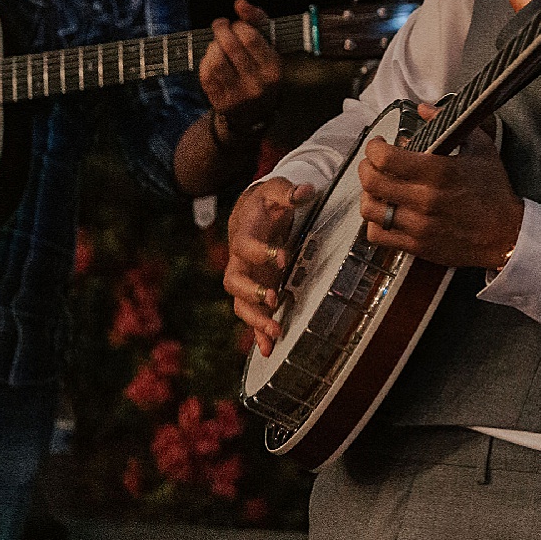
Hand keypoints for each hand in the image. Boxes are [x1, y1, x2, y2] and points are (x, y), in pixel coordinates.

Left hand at [201, 0, 282, 139]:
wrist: (255, 113)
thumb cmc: (262, 69)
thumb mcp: (269, 46)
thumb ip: (258, 20)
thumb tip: (240, 3)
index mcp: (274, 69)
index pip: (251, 37)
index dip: (239, 25)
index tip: (236, 24)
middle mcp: (258, 84)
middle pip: (230, 46)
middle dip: (221, 30)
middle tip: (220, 25)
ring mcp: (238, 96)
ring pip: (215, 60)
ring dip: (212, 46)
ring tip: (217, 43)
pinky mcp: (221, 103)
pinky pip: (206, 74)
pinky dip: (205, 61)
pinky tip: (211, 58)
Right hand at [223, 176, 315, 356]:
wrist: (250, 215)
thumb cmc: (265, 204)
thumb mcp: (275, 191)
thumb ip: (289, 193)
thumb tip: (307, 191)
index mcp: (243, 236)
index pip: (245, 246)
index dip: (261, 252)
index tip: (282, 255)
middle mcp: (239, 261)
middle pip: (233, 281)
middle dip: (251, 293)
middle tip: (272, 298)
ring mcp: (246, 279)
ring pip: (240, 304)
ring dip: (255, 320)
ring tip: (275, 333)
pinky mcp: (254, 291)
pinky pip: (251, 315)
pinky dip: (257, 333)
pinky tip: (268, 349)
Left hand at [356, 104, 521, 269]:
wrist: (506, 234)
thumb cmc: (494, 192)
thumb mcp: (480, 148)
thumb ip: (449, 123)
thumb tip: (423, 108)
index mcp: (439, 172)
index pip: (386, 158)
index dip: (375, 147)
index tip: (379, 144)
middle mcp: (425, 199)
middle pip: (372, 181)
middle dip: (366, 167)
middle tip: (372, 163)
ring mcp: (419, 225)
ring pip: (370, 209)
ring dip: (368, 195)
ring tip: (377, 188)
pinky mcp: (417, 246)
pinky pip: (377, 235)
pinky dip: (374, 223)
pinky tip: (384, 214)